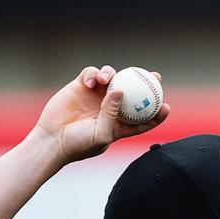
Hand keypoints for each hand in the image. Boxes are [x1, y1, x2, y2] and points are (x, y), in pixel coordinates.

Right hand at [32, 65, 171, 164]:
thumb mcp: (102, 134)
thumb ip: (112, 114)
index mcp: (119, 124)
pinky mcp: (81, 87)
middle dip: (146, 83)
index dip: (156, 113)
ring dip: (115, 75)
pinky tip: (93, 81)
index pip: (143, 118)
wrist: (52, 140)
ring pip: (113, 79)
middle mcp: (110, 108)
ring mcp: (96, 96)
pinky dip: (95, 74)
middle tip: (156, 77)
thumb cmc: (79, 144)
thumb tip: (121, 90)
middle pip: (133, 93)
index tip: (166, 106)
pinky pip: (92, 74)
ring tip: (110, 80)